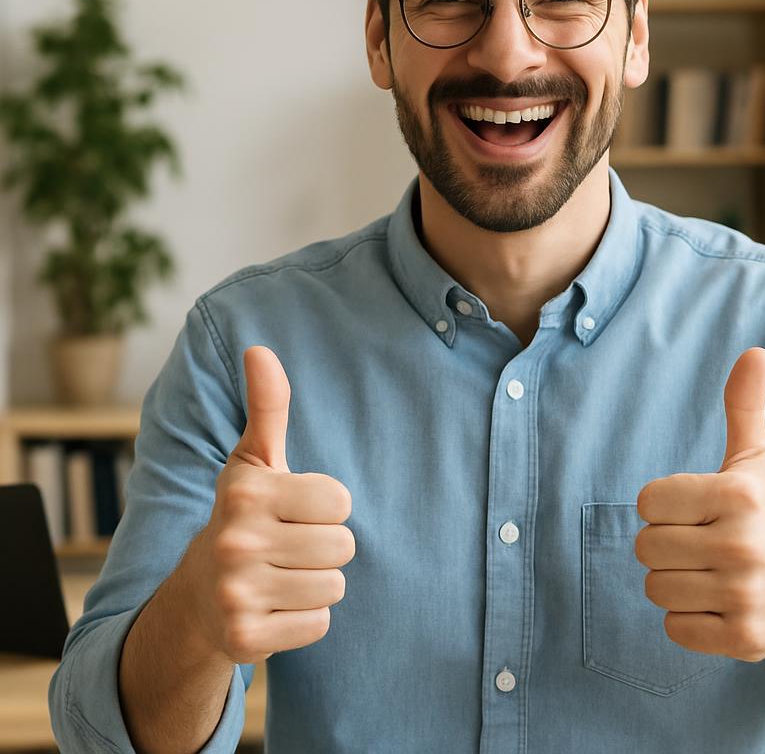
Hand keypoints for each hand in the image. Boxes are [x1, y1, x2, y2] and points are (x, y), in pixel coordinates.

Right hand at [186, 345, 354, 664]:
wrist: (197, 596)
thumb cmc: (245, 514)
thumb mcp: (254, 460)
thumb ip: (267, 406)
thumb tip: (259, 349)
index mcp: (246, 491)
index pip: (341, 501)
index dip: (327, 508)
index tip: (295, 511)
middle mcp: (235, 541)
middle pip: (343, 546)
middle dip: (325, 547)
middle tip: (288, 547)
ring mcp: (236, 593)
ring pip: (334, 587)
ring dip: (317, 583)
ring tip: (281, 575)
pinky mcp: (244, 640)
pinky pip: (320, 625)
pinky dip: (305, 619)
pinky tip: (274, 607)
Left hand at [634, 347, 764, 662]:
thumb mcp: (756, 458)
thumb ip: (745, 404)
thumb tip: (754, 351)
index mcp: (740, 495)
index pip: (646, 502)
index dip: (663, 505)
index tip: (695, 509)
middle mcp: (744, 545)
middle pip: (646, 546)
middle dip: (666, 544)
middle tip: (701, 543)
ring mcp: (745, 595)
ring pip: (656, 588)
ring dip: (674, 582)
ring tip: (709, 572)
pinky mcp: (742, 638)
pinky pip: (673, 627)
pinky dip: (687, 619)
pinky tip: (718, 603)